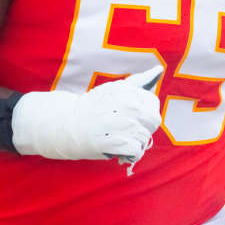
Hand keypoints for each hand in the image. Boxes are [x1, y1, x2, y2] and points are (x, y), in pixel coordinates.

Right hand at [10, 65, 162, 160]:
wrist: (66, 124)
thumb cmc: (93, 106)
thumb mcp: (115, 88)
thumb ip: (138, 81)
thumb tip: (159, 69)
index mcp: (127, 90)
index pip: (152, 103)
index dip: (145, 113)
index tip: (131, 116)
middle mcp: (126, 105)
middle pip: (153, 121)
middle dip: (144, 128)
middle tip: (127, 130)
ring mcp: (121, 124)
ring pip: (144, 138)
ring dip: (135, 144)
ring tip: (120, 142)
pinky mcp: (114, 143)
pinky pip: (136, 151)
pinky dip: (129, 155)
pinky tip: (119, 153)